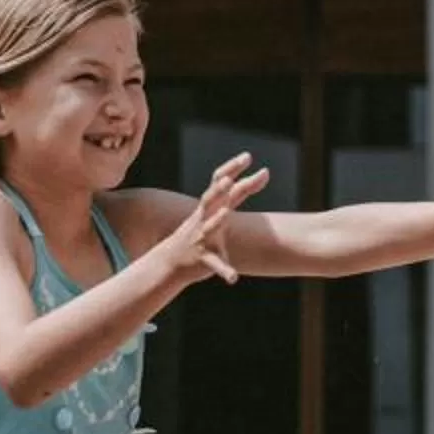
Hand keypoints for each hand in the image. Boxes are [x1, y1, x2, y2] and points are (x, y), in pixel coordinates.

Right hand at [153, 151, 269, 286]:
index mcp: (212, 207)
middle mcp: (205, 218)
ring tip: (225, 213)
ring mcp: (202, 237)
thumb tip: (261, 174)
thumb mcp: (219, 211)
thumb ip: (238, 194)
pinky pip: (214, 264)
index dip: (234, 169)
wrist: (171, 261)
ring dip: (217, 220)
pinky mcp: (203, 258)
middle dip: (221, 187)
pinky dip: (224, 270)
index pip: (222, 183)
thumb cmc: (201, 233)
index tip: (248, 156)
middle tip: (230, 177)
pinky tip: (233, 277)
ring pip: (209, 227)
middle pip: (212, 198)